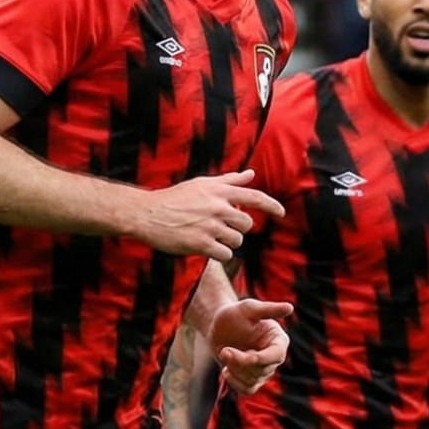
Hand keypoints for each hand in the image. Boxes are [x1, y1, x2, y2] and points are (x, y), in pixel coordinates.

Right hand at [132, 170, 283, 261]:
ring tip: (210, 237)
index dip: (271, 206)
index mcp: (218, 191)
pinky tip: (206, 248)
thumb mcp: (201, 184)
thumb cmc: (174, 198)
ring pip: (237, 240)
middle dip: (238, 229)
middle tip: (222, 228)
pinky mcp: (201, 244)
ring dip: (228, 242)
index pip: (254, 197)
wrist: (147, 214)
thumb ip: (229, 180)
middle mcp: (217, 207)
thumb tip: (251, 174)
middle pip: (246, 223)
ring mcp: (209, 226)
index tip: (281, 213)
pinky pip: (225, 254)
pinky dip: (219, 254)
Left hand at [207, 296, 292, 393]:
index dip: (262, 359)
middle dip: (240, 361)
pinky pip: (247, 390)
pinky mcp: (252, 379)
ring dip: (234, 369)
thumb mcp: (249, 308)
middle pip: (261, 370)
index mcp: (278, 340)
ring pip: (252, 380)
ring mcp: (264, 370)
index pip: (276, 356)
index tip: (248, 356)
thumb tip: (290, 307)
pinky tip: (226, 370)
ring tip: (225, 353)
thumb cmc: (235, 314)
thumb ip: (269, 309)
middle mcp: (274, 357)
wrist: (219, 327)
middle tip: (225, 350)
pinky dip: (235, 383)